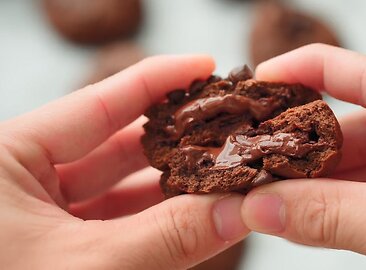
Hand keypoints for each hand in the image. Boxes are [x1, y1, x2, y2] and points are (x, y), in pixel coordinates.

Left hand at [0, 55, 247, 268]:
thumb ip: (168, 238)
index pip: (99, 103)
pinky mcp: (58, 248)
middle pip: (116, 144)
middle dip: (177, 139)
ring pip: (121, 189)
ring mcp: (42, 216)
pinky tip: (198, 215)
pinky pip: (117, 224)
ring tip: (226, 174)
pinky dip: (158, 222)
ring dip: (174, 186)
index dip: (158, 81)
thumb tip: (241, 209)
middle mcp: (23, 178)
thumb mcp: (86, 269)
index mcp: (7, 157)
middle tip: (229, 130)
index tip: (205, 66)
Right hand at [241, 44, 365, 268]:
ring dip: (323, 184)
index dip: (306, 72)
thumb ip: (334, 216)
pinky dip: (350, 206)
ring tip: (273, 195)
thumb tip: (262, 209)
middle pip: (363, 124)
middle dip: (306, 149)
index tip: (261, 80)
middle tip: (256, 164)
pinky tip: (312, 215)